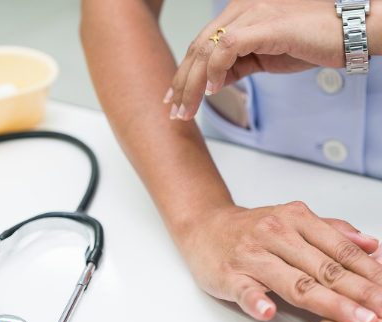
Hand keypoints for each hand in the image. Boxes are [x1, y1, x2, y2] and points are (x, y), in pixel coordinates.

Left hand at [163, 0, 343, 119]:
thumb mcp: (262, 58)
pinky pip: (229, 47)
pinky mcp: (266, 24)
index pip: (200, 48)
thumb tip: (214, 82)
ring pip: (207, 50)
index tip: (174, 98)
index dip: (184, 75)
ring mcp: (252, 14)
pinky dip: (216, 70)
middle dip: (183, 84)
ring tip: (188, 109)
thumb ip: (235, 65)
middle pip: (198, 49)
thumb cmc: (309, 42)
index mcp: (237, 18)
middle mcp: (240, 11)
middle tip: (176, 111)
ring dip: (193, 84)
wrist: (345, 34)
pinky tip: (213, 90)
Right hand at [178, 202, 380, 321]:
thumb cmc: (250, 227)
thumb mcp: (290, 218)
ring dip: (327, 302)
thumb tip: (371, 244)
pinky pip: (245, 289)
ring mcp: (250, 255)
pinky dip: (256, 300)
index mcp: (293, 218)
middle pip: (323, 267)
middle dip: (361, 291)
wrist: (204, 226)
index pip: (339, 248)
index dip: (369, 271)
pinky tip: (267, 310)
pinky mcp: (229, 274)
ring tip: (356, 319)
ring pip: (293, 281)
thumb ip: (330, 230)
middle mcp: (274, 234)